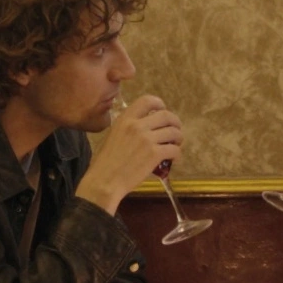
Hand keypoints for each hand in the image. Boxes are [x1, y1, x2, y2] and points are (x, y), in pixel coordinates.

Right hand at [77, 94, 182, 214]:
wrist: (104, 181)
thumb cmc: (104, 162)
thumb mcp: (113, 135)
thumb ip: (128, 128)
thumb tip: (145, 127)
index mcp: (125, 119)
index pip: (147, 100)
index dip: (160, 104)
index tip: (163, 110)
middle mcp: (137, 125)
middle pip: (166, 115)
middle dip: (175, 123)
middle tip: (175, 131)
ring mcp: (147, 139)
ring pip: (174, 132)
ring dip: (178, 139)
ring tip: (175, 146)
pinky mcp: (154, 154)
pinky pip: (174, 150)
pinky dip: (177, 154)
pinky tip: (174, 160)